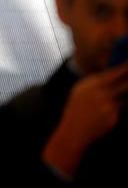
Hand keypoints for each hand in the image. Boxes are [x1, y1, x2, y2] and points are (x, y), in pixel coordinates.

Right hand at [42, 62, 127, 176]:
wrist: (74, 130)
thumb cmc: (76, 109)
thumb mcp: (80, 90)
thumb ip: (95, 82)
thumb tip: (111, 74)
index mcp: (92, 83)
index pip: (115, 72)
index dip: (126, 66)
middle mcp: (101, 92)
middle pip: (125, 82)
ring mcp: (108, 104)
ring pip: (127, 95)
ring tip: (114, 97)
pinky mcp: (114, 116)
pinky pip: (123, 108)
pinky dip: (122, 106)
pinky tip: (111, 110)